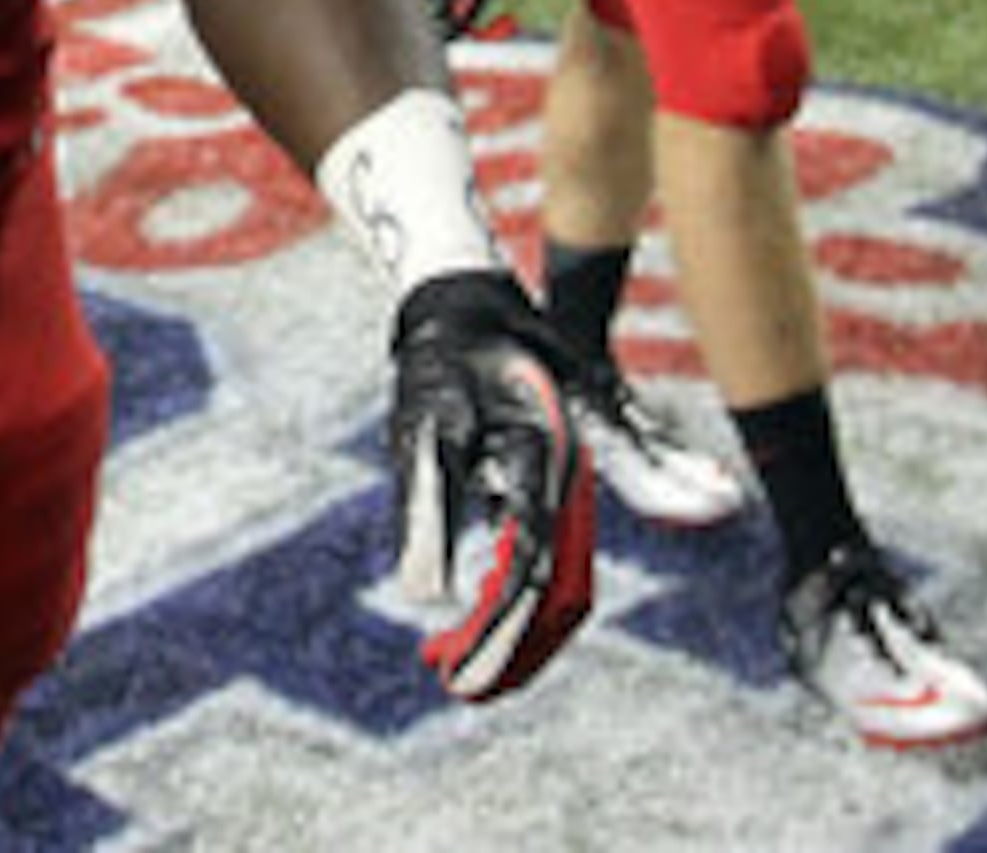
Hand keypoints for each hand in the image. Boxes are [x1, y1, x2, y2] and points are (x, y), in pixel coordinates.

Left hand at [387, 270, 595, 701]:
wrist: (466, 305)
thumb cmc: (445, 363)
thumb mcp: (426, 432)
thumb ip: (427, 513)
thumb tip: (423, 598)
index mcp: (546, 465)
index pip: (532, 571)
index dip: (503, 633)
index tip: (466, 676)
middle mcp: (563, 479)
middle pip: (553, 587)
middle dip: (511, 645)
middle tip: (458, 682)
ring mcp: (556, 481)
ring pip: (551, 574)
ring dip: (511, 626)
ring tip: (456, 666)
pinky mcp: (536, 480)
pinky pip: (534, 546)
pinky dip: (507, 590)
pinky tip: (465, 615)